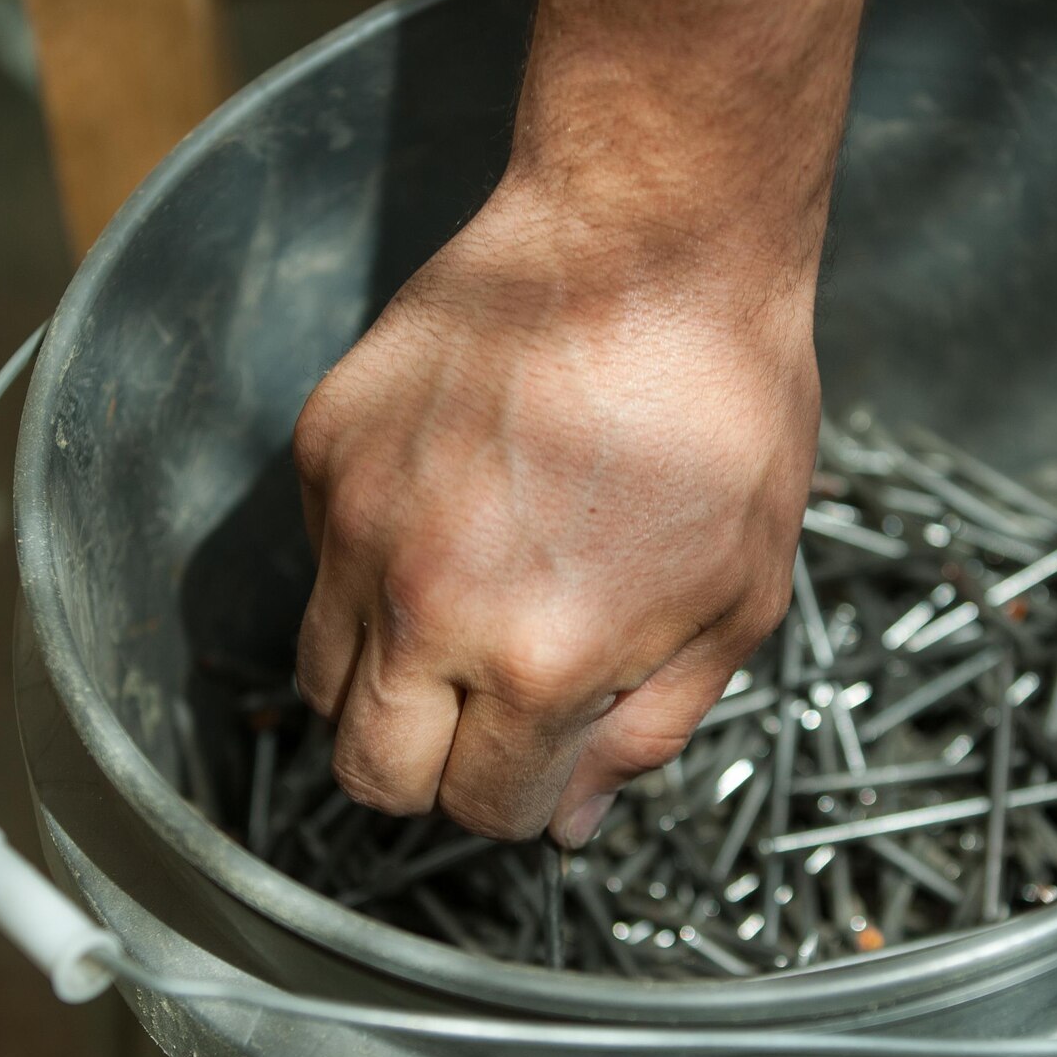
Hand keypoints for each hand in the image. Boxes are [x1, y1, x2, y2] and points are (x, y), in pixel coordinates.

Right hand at [292, 174, 818, 846]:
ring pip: (320, 681)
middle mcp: (425, 607)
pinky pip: (319, 565)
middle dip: (433, 772)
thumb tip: (572, 819)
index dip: (523, 798)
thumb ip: (648, 727)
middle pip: (370, 774)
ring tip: (467, 614)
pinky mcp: (326, 449)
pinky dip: (369, 574)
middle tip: (491, 716)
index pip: (482, 808)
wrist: (650, 238)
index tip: (547, 758)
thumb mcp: (737, 596)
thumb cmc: (720, 406)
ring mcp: (359, 523)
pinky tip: (450, 514)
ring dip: (388, 683)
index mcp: (542, 660)